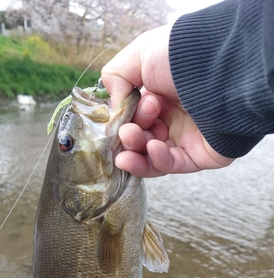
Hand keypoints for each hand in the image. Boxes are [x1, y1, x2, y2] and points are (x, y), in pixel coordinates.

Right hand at [101, 25, 234, 176]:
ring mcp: (185, 138)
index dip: (123, 122)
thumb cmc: (181, 57)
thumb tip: (114, 107)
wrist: (220, 68)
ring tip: (130, 145)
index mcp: (158, 96)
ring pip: (151, 158)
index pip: (131, 119)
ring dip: (136, 155)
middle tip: (129, 130)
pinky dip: (157, 160)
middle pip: (139, 140)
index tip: (123, 117)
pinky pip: (171, 165)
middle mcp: (172, 117)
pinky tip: (153, 148)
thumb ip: (116, 79)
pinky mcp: (198, 156)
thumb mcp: (138, 56)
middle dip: (129, 138)